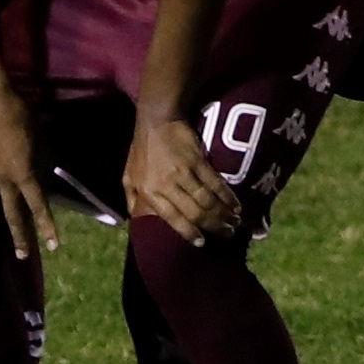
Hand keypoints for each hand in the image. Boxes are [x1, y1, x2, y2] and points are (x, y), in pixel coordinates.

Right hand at [0, 76, 59, 259]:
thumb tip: (47, 176)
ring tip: (12, 245)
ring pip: (1, 205)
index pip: (38, 206)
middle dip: (23, 235)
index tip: (53, 245)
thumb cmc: (22, 116)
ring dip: (8, 225)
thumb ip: (45, 161)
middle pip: (16, 214)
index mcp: (24, 174)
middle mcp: (7, 179)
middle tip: (25, 256)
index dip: (46, 227)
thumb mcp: (42, 139)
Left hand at [126, 111, 241, 246]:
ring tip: (235, 223)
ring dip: (223, 214)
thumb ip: (132, 201)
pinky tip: (236, 205)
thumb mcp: (128, 177)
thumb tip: (138, 223)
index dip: (189, 232)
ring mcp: (184, 172)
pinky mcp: (198, 160)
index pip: (172, 218)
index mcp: (149, 192)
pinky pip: (215, 183)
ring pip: (207, 200)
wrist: (157, 120)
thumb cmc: (142, 150)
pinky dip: (227, 196)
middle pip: (194, 212)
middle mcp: (166, 185)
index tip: (202, 243)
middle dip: (213, 226)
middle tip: (227, 234)